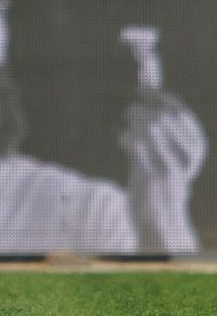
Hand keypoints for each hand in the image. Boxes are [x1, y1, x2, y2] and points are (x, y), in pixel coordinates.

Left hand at [123, 88, 206, 251]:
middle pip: (167, 120)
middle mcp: (183, 160)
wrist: (163, 225)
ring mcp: (167, 169)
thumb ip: (164, 138)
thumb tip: (148, 105)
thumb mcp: (171, 163)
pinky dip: (127, 138)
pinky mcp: (148, 179)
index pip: (185, 118)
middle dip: (147, 108)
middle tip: (133, 109)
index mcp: (193, 155)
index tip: (148, 90)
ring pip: (152, 130)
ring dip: (136, 120)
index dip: (165, 99)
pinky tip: (122, 138)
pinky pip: (137, 148)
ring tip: (127, 121)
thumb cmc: (162, 188)